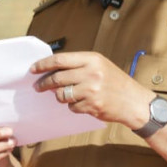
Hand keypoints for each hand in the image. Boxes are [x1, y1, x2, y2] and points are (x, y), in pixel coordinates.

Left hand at [31, 51, 150, 127]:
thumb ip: (79, 66)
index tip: (33, 69)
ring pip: (61, 94)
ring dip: (60, 96)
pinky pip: (72, 107)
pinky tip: (84, 103)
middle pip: (57, 78)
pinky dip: (74, 106)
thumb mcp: (100, 65)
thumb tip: (52, 69)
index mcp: (92, 59)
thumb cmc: (116, 82)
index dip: (43, 64)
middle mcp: (91, 73)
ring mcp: (91, 90)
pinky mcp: (92, 105)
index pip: (60, 60)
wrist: (134, 102)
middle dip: (44, 83)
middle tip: (38, 87)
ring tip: (68, 95)